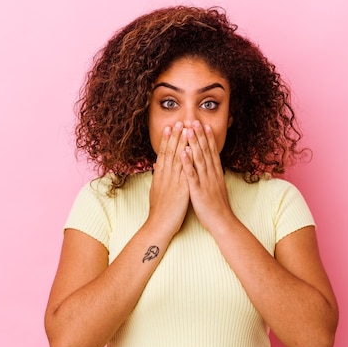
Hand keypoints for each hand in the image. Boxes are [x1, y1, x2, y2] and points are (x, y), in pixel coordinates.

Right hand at [148, 122, 189, 236]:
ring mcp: (173, 181)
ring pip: (177, 158)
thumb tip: (159, 167)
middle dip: (175, 136)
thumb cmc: (159, 211)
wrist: (159, 225)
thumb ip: (159, 178)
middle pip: (170, 152)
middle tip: (179, 121)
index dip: (167, 139)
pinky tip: (190, 150)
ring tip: (185, 129)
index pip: (163, 153)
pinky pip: (185, 172)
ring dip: (182, 143)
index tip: (170, 127)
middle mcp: (165, 176)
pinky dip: (187, 160)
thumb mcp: (157, 191)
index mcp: (160, 175)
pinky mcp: (181, 189)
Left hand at [180, 121, 232, 230]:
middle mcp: (212, 174)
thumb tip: (210, 167)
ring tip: (188, 130)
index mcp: (215, 173)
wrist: (222, 222)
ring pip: (199, 159)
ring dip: (194, 144)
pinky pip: (192, 175)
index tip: (204, 125)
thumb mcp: (216, 187)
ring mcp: (205, 181)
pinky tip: (183, 152)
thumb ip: (212, 176)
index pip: (212, 152)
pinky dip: (188, 163)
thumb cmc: (217, 207)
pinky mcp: (198, 190)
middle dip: (200, 135)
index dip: (207, 138)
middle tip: (195, 120)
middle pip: (206, 151)